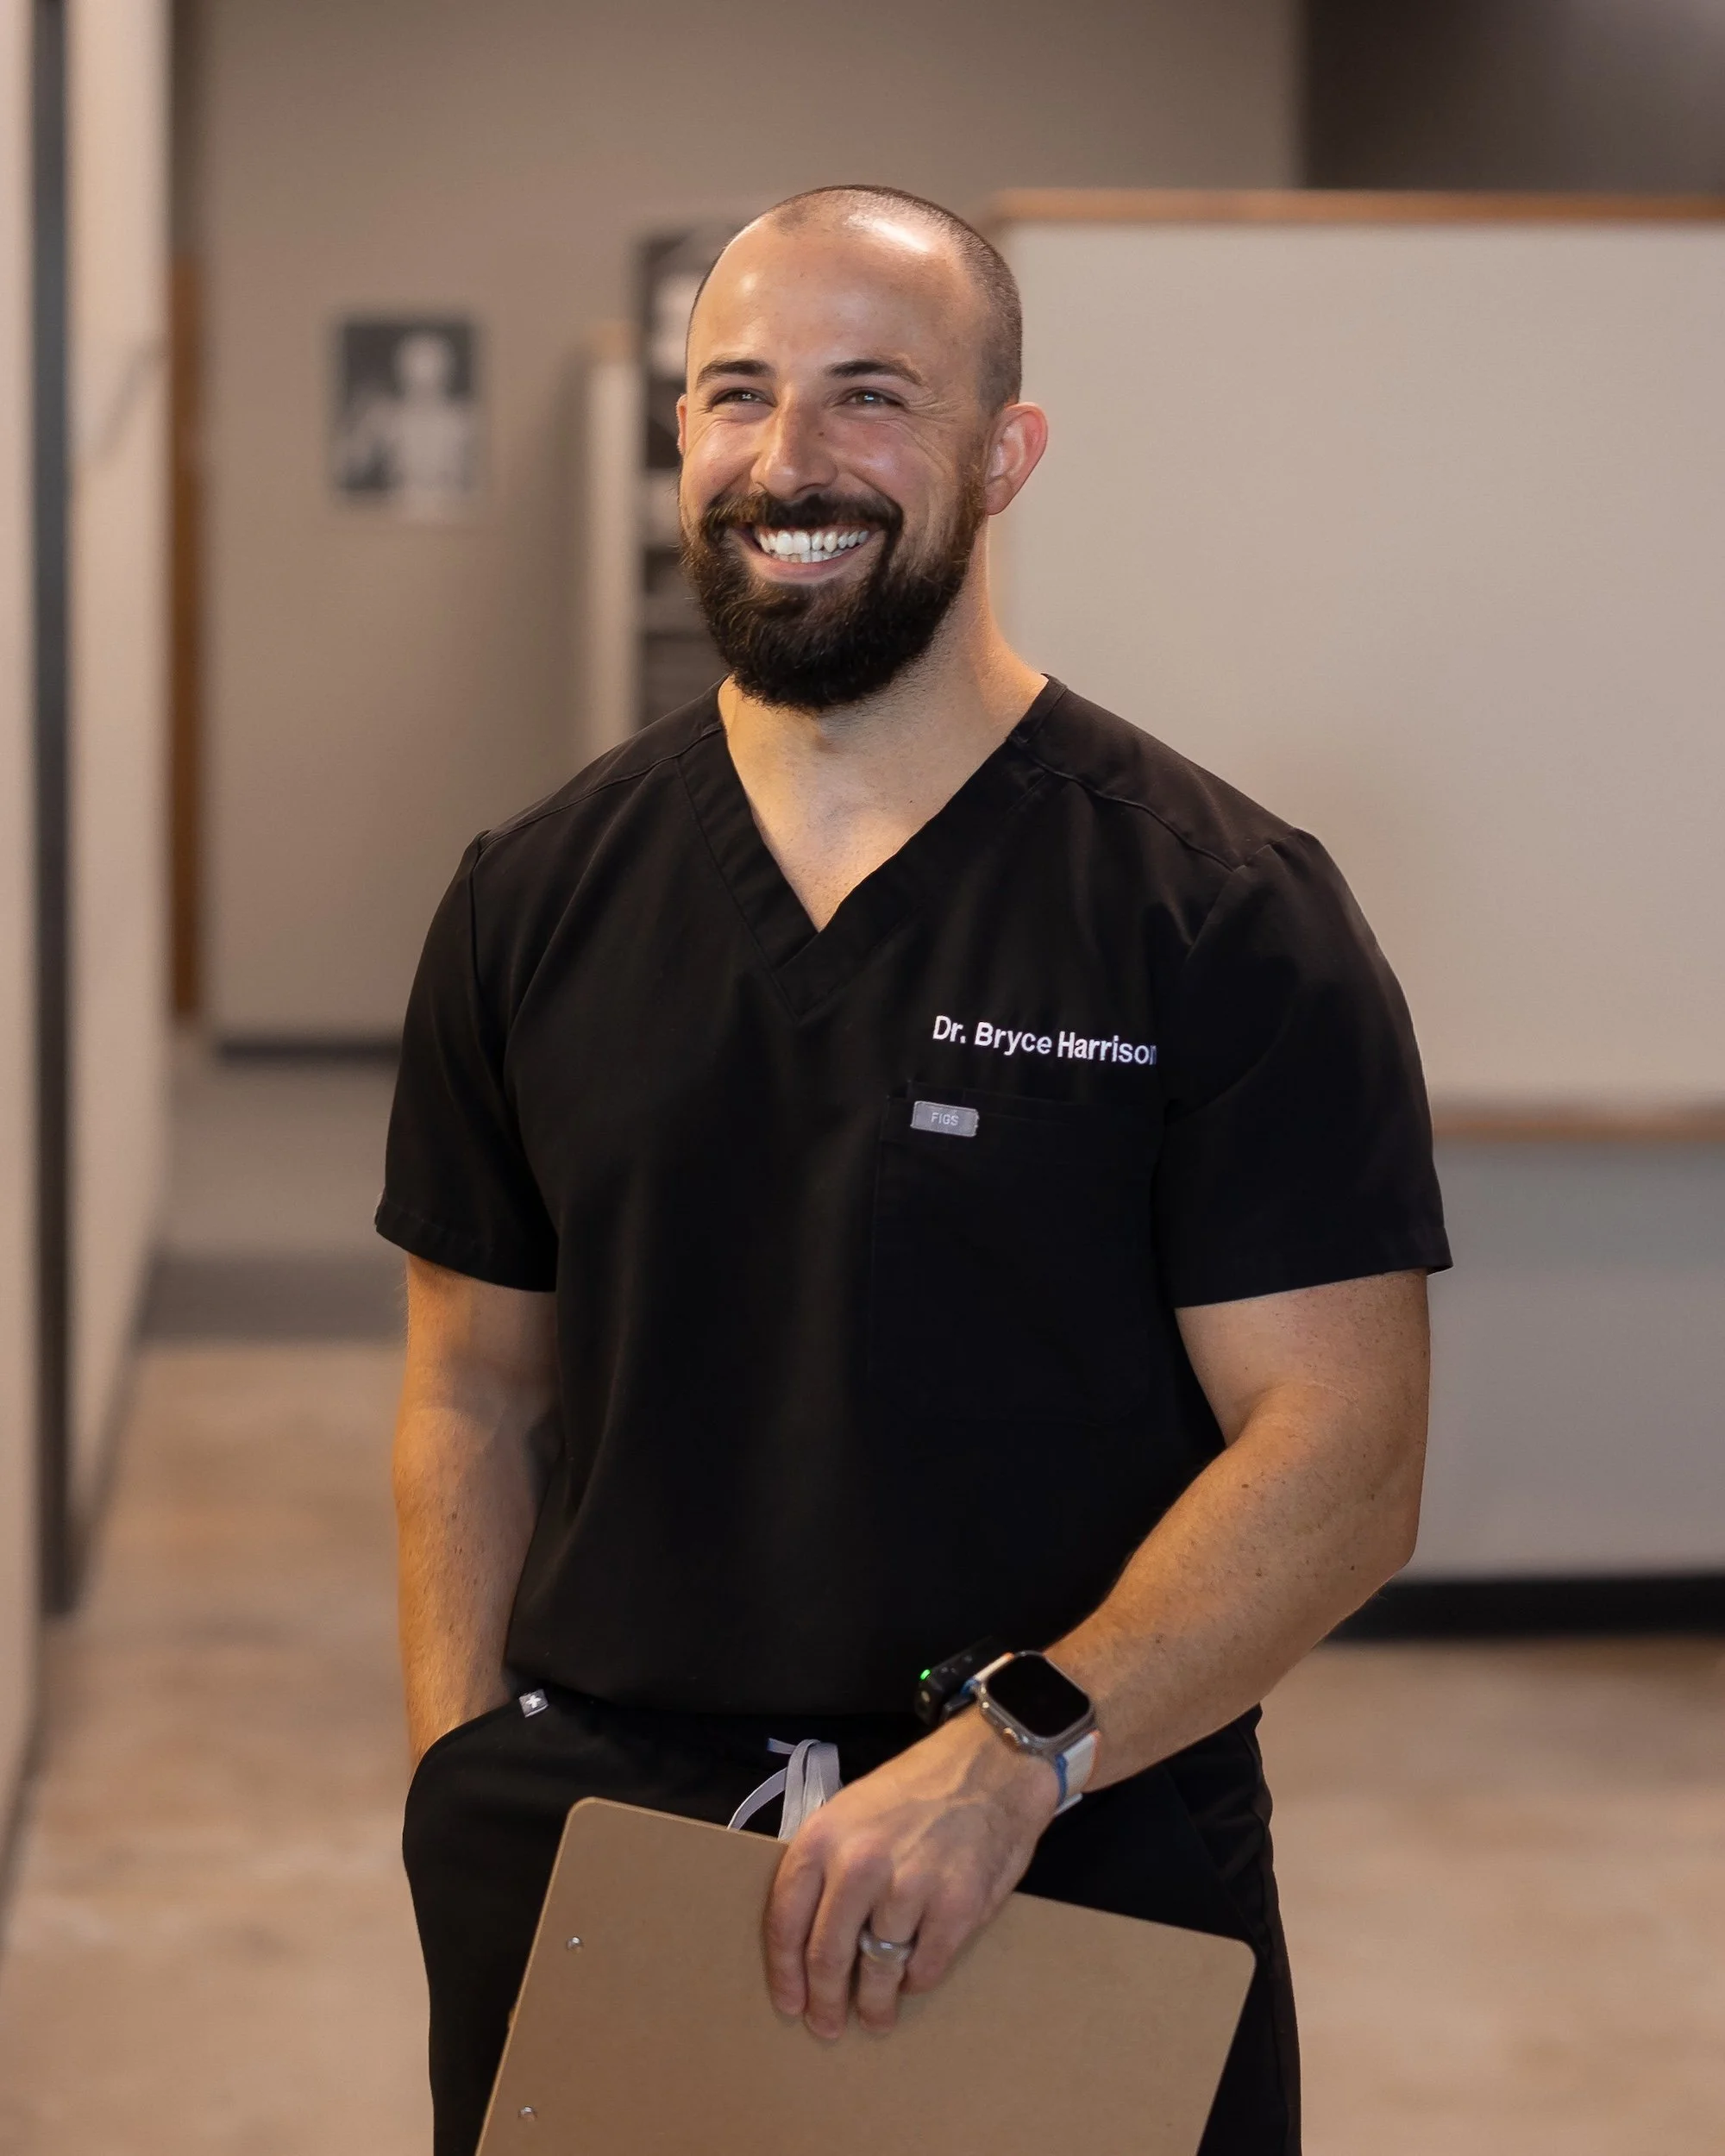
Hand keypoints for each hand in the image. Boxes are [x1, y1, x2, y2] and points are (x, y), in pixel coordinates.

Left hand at [763, 1710, 1059, 2038]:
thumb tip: (805, 1930)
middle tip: (827, 2025)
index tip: (789, 2002)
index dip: (784, 1973)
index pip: (785, 1921)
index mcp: (824, 1837)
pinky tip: (913, 1979)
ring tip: (875, 2016)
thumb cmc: (916, 1789)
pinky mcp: (956, 1907)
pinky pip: (924, 1969)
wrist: (989, 1766)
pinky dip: (917, 1982)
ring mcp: (909, 1888)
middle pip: (826, 1956)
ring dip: (874, 2003)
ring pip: (876, 1971)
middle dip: (824, 2002)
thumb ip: (826, 1865)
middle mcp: (859, 1865)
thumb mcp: (851, 1810)